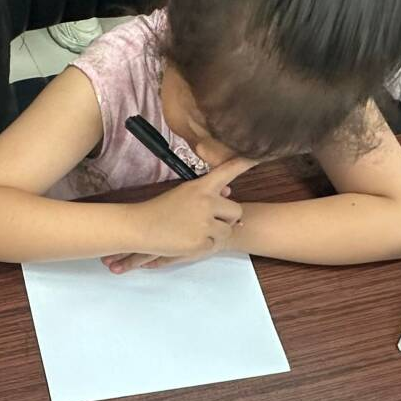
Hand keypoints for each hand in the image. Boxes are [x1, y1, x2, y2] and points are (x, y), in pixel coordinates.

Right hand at [126, 157, 253, 259]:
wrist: (140, 227)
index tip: (259, 154)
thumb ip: (209, 193)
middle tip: (208, 221)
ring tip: (193, 231)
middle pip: (236, 211)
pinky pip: (215, 245)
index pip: (228, 170)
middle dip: (227, 218)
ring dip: (216, 234)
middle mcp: (206, 202)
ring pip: (227, 230)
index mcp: (201, 186)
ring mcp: (204, 222)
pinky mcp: (201, 241)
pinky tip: (188, 240)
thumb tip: (230, 193)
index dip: (245, 162)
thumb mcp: (184, 194)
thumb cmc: (160, 209)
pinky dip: (205, 246)